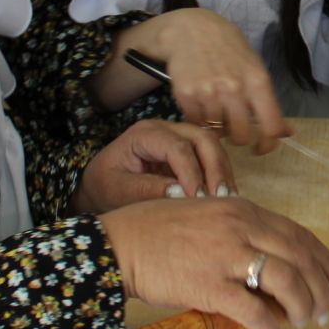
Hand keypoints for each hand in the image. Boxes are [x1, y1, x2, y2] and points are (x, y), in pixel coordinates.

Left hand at [71, 120, 234, 211]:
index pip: (177, 147)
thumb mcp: (118, 190)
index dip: (191, 172)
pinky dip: (220, 175)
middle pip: (202, 138)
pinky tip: (223, 197)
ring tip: (227, 199)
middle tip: (222, 198)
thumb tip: (182, 194)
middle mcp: (166, 129)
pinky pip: (211, 157)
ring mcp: (180, 137)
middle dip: (216, 168)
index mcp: (145, 133)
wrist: (100, 185)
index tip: (198, 199)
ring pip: (212, 145)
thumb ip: (147, 190)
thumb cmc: (105, 186)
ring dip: (222, 172)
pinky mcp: (188, 152)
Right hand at [100, 198, 328, 328]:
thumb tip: (275, 263)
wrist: (119, 243)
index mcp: (243, 209)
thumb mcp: (207, 215)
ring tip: (303, 322)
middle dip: (323, 287)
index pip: (299, 234)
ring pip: (286, 281)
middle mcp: (240, 226)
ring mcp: (225, 254)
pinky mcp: (208, 284)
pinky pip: (252, 308)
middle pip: (301, 257)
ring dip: (303, 306)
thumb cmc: (158, 231)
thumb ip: (242, 231)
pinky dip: (269, 325)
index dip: (327, 261)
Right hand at [117, 9, 288, 153]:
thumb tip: (287, 133)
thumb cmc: (230, 51)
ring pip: (217, 130)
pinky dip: (199, 118)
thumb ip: (269, 103)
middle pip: (241, 135)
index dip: (268, 144)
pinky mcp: (186, 95)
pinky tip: (202, 101)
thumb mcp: (255, 70)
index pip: (271, 126)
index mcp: (258, 81)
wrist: (193, 30)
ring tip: (216, 104)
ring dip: (217, 124)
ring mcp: (208, 92)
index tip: (261, 148)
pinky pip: (196, 122)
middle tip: (234, 126)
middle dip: (238, 136)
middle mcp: (234, 88)